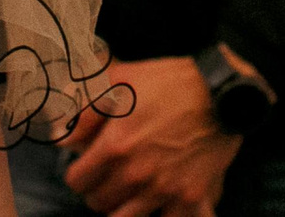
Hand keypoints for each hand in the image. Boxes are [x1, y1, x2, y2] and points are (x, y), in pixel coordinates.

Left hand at [61, 55, 240, 216]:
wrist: (221, 92)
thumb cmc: (169, 83)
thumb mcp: (121, 81)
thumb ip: (87, 111)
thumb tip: (62, 136)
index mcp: (115, 146)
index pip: (77, 181)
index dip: (79, 173)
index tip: (87, 167)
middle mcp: (136, 174)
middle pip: (99, 204)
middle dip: (99, 190)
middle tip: (108, 178)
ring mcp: (164, 190)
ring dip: (123, 207)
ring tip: (129, 193)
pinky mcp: (190, 199)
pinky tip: (158, 203)